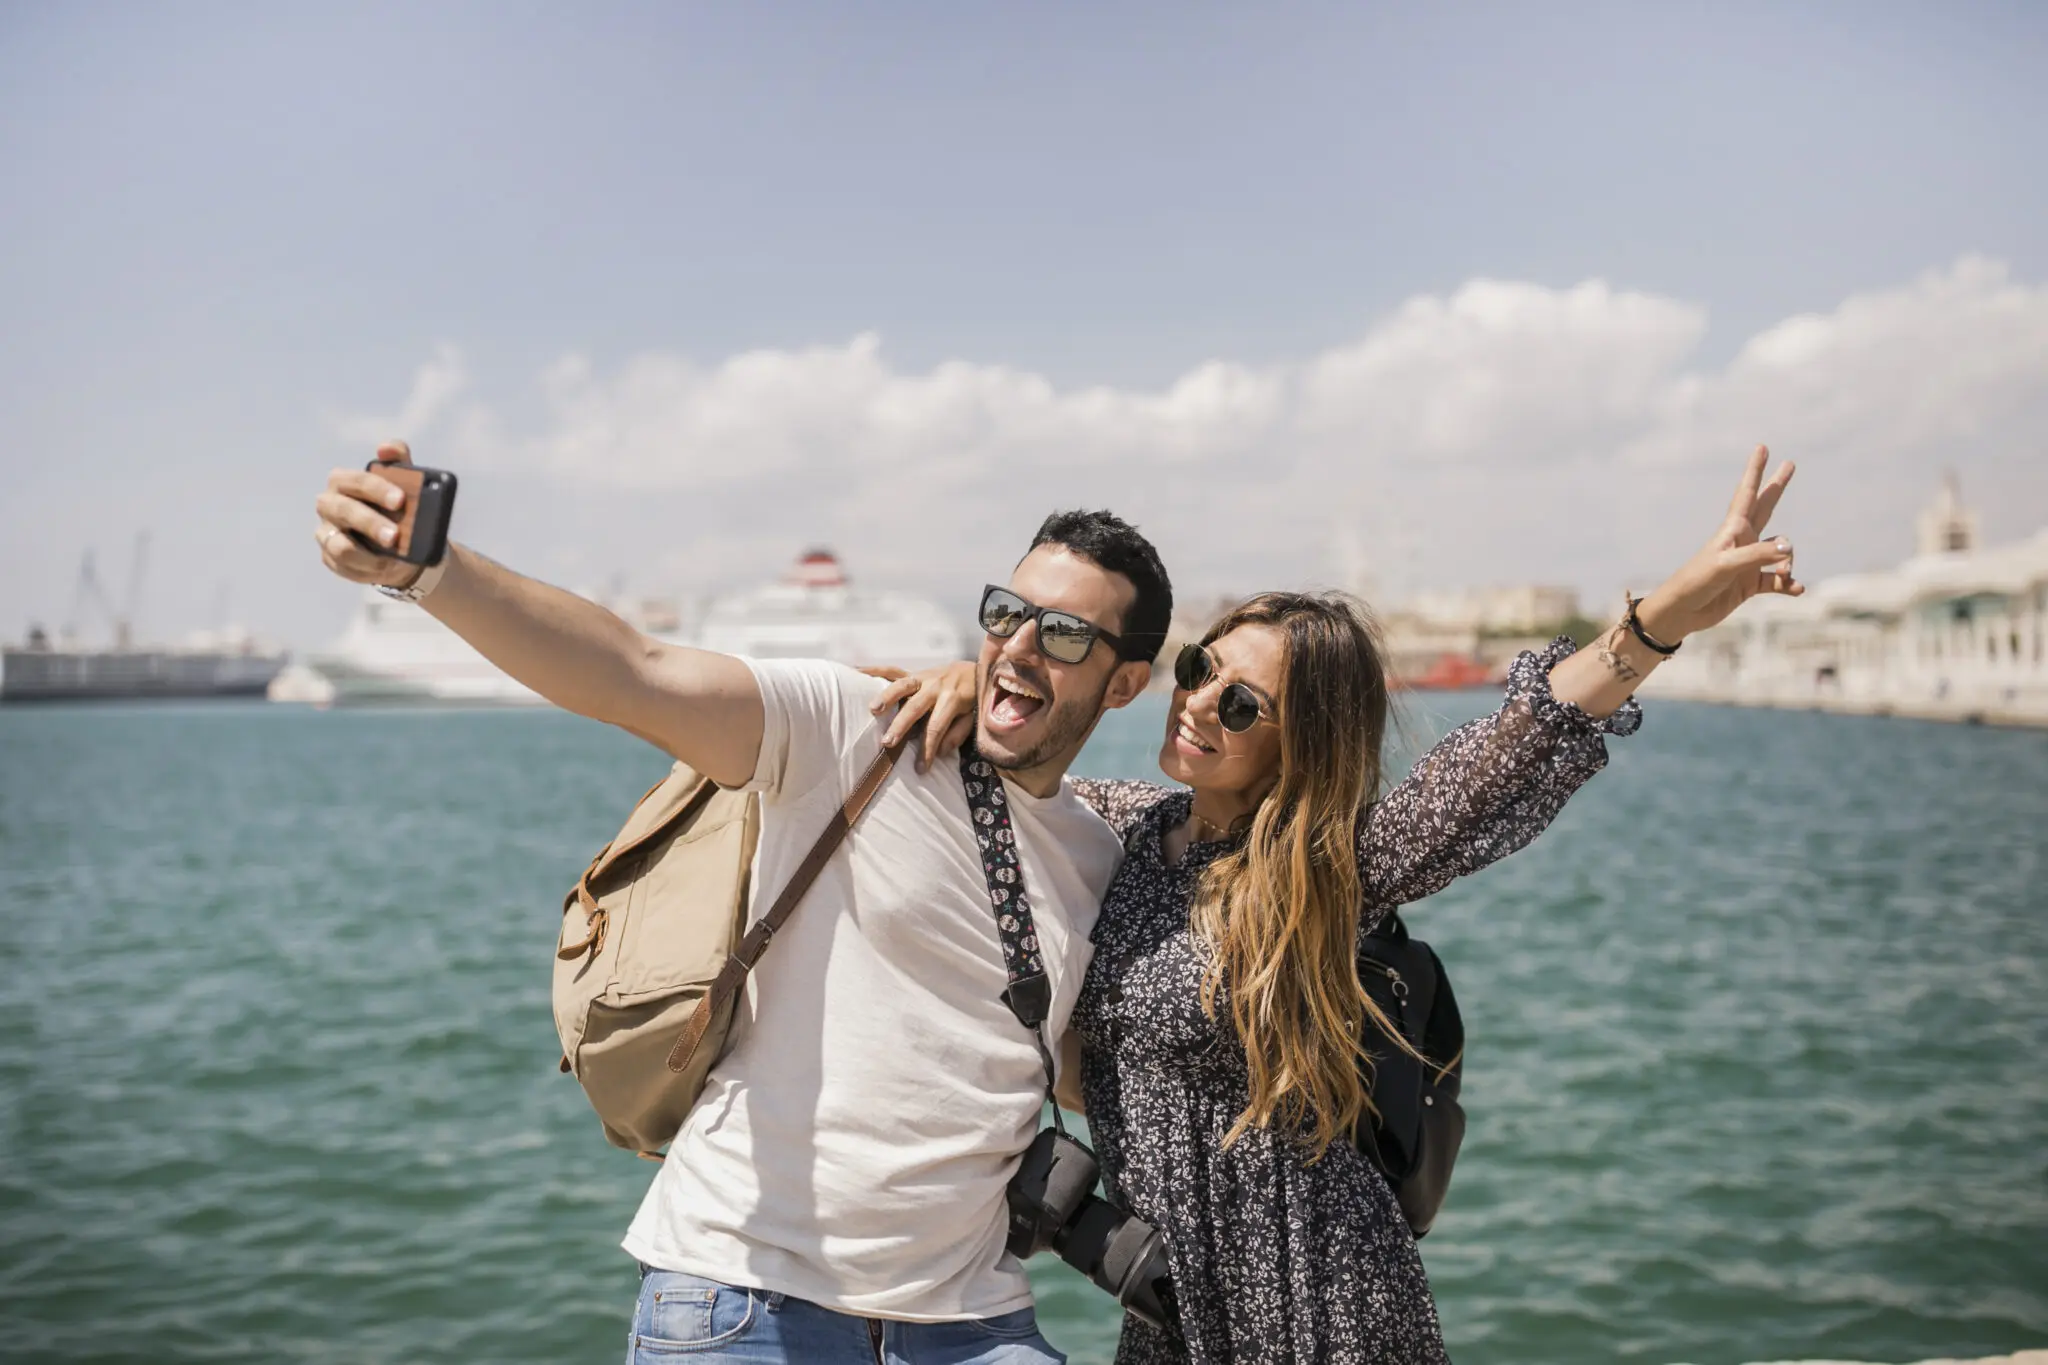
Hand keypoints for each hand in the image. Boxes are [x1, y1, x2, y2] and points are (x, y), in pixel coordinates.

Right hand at [313, 441, 423, 588]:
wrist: (402, 544)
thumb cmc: (399, 508)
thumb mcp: (405, 483)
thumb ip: (399, 460)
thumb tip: (385, 448)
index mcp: (343, 482)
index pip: (355, 480)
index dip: (377, 489)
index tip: (400, 500)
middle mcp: (328, 505)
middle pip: (343, 510)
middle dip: (370, 523)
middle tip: (396, 535)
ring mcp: (326, 533)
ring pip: (339, 545)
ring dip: (367, 555)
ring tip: (392, 559)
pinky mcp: (330, 557)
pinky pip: (343, 567)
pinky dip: (367, 570)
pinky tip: (384, 569)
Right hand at [869, 660, 977, 772]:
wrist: (975, 670)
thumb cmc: (972, 699)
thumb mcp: (972, 718)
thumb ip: (957, 734)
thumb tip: (940, 751)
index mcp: (953, 699)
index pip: (937, 728)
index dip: (928, 749)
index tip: (920, 769)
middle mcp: (936, 686)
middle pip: (916, 707)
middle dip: (901, 725)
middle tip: (887, 742)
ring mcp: (923, 677)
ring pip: (902, 685)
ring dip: (886, 696)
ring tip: (872, 709)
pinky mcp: (914, 672)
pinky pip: (892, 670)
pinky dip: (873, 670)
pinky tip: (855, 672)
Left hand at [1637, 445, 1802, 642]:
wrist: (1682, 612)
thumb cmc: (1697, 582)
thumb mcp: (1726, 565)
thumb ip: (1759, 555)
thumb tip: (1790, 548)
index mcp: (1733, 529)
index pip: (1747, 493)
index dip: (1755, 470)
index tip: (1762, 447)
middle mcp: (1743, 541)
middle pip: (1766, 507)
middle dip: (1777, 486)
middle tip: (1790, 464)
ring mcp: (1748, 562)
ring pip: (1780, 552)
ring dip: (1788, 563)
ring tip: (1785, 575)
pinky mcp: (1750, 584)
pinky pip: (1778, 581)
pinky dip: (1788, 585)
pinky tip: (1796, 589)